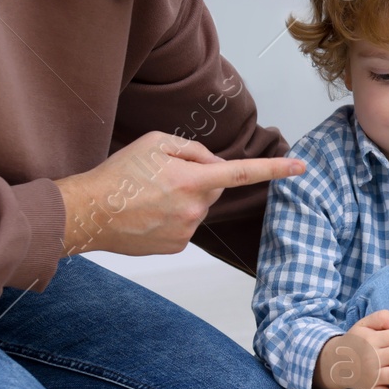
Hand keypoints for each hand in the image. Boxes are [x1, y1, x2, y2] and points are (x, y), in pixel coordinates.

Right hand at [54, 131, 305, 255]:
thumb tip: (215, 164)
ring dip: (183, 200)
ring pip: (198, 208)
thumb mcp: (156, 142)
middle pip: (214, 188)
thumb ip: (194, 149)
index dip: (274, 169)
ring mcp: (186, 231)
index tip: (301, 167)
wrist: (88, 212)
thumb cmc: (119, 173)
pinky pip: (185, 226)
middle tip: (163, 176)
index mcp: (193, 179)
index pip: (242, 173)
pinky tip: (148, 214)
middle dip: (199, 180)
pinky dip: (172, 218)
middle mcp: (194, 208)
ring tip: (149, 196)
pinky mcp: (176, 246)